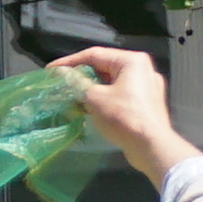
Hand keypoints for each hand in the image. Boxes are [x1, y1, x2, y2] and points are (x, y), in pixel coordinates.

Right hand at [50, 44, 193, 181]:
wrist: (151, 146)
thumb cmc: (123, 117)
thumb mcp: (94, 98)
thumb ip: (77, 83)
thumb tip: (62, 75)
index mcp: (132, 60)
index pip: (94, 55)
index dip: (69, 62)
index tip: (51, 71)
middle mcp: (142, 69)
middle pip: (104, 68)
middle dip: (81, 77)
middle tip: (61, 84)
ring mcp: (147, 87)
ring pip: (112, 83)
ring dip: (91, 90)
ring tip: (72, 98)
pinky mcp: (146, 104)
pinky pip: (120, 95)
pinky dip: (104, 99)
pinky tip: (90, 109)